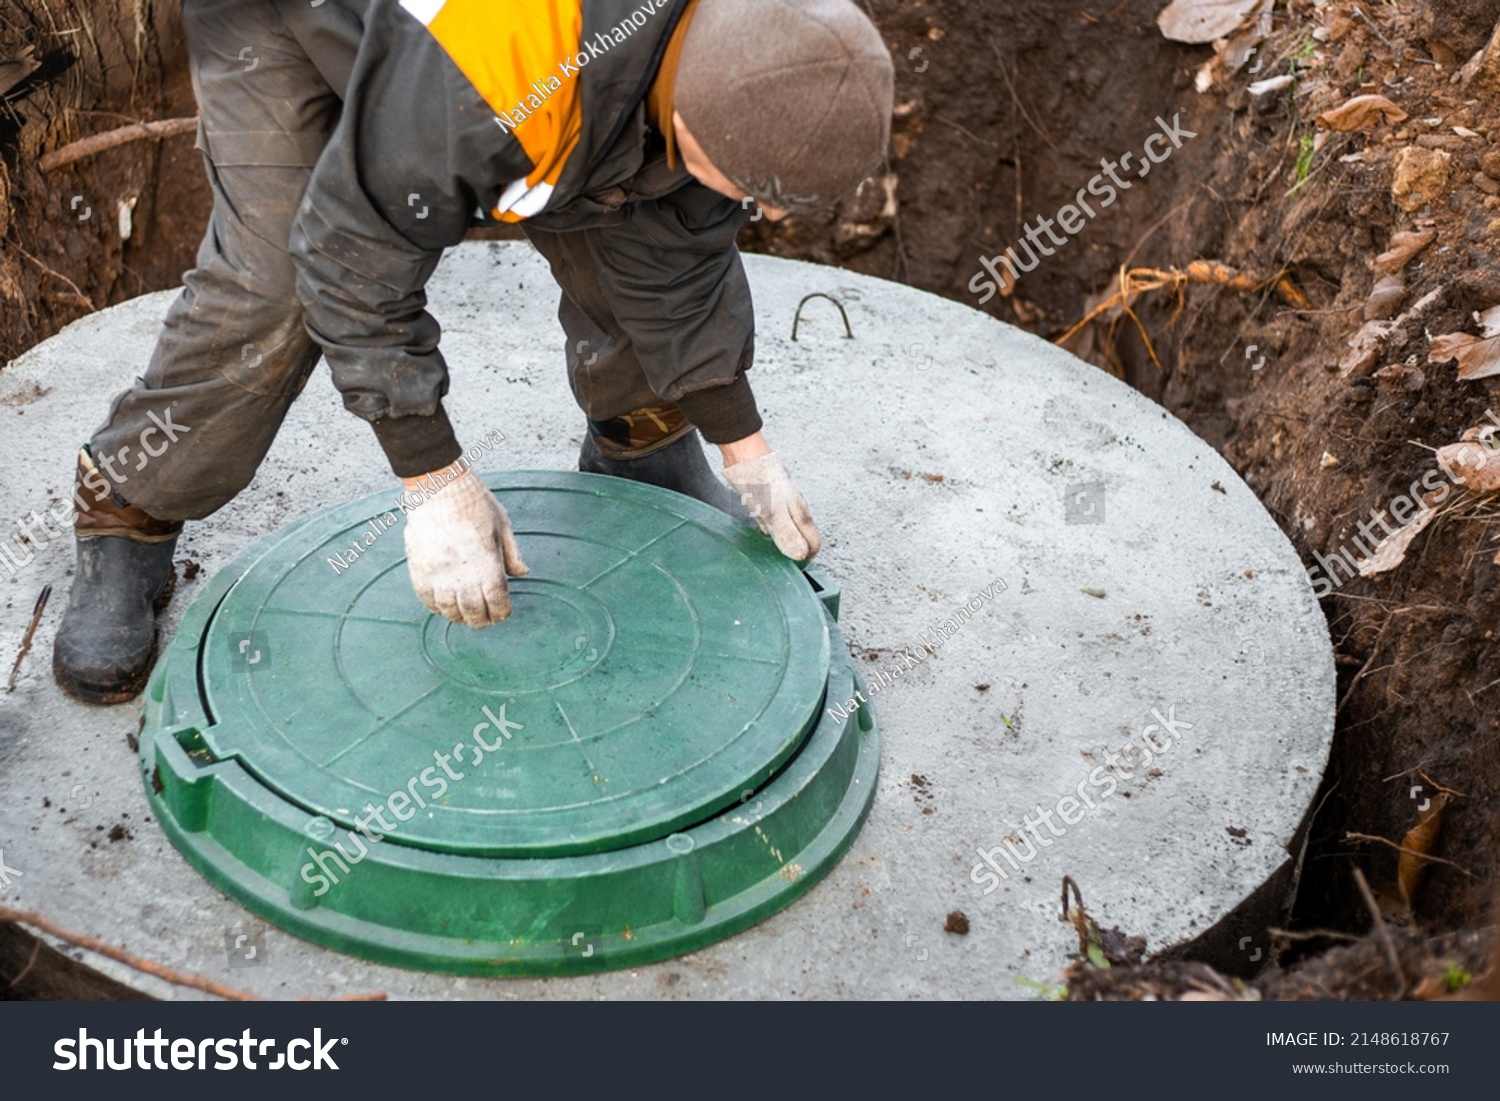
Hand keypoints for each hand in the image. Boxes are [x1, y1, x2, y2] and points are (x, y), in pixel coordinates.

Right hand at [402, 466, 528, 626]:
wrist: (438, 487)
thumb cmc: (474, 502)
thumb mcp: (502, 525)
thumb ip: (512, 553)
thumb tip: (522, 573)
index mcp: (486, 562)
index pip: (496, 600)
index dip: (500, 612)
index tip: (502, 613)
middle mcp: (462, 573)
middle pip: (473, 611)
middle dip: (481, 620)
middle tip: (483, 620)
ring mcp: (438, 573)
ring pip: (448, 609)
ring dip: (458, 616)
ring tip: (464, 616)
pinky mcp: (419, 569)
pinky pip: (426, 598)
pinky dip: (436, 607)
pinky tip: (444, 606)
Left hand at [722, 449, 820, 561]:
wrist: (746, 456)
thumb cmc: (761, 482)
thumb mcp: (774, 513)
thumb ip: (787, 534)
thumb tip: (800, 555)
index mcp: (800, 512)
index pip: (813, 540)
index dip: (808, 555)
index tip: (797, 566)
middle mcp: (794, 508)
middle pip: (802, 534)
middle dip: (797, 549)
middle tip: (786, 561)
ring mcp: (783, 502)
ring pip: (789, 527)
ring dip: (785, 540)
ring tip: (776, 550)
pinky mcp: (770, 498)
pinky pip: (775, 519)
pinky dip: (773, 529)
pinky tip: (764, 531)